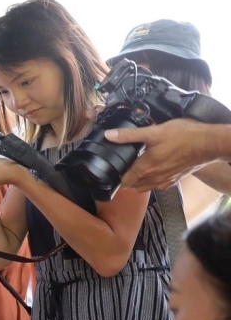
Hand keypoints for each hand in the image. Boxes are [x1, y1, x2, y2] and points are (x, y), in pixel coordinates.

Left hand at [110, 120, 226, 191]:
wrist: (210, 143)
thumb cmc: (184, 136)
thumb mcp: (154, 132)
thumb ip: (130, 135)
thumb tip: (109, 135)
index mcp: (145, 168)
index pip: (123, 182)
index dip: (114, 179)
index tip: (109, 174)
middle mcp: (154, 178)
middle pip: (133, 186)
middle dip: (124, 180)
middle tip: (120, 170)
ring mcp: (165, 180)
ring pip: (145, 187)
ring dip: (138, 182)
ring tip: (134, 171)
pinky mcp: (175, 178)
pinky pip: (159, 184)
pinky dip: (152, 181)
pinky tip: (154, 171)